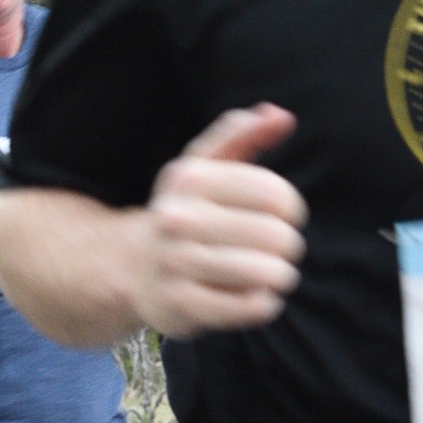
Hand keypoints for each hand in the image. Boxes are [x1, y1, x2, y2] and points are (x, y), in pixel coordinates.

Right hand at [134, 105, 305, 333]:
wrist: (131, 267)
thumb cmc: (185, 212)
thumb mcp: (204, 166)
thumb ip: (242, 135)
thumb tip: (281, 115)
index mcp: (190, 180)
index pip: (275, 194)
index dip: (291, 207)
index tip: (283, 215)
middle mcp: (178, 220)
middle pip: (275, 236)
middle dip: (287, 245)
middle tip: (277, 249)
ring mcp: (177, 264)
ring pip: (266, 274)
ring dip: (279, 275)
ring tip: (272, 273)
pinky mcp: (182, 306)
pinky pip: (250, 307)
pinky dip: (263, 303)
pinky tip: (255, 296)